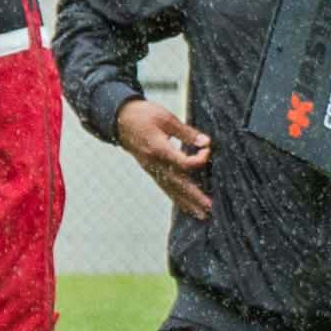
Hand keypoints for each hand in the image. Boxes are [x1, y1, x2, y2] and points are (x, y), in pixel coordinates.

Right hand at [116, 98, 214, 218]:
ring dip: (188, 203)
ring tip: (202, 215)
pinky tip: (186, 206)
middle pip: (178, 184)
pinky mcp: (151, 171)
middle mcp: (154, 164)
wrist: (119, 119)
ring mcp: (151, 169)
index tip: (208, 149)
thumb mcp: (166, 118)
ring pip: (172, 190)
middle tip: (210, 208)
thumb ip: (187, 133)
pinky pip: (165, 187)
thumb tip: (205, 143)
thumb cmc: (143, 115)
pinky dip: (177, 198)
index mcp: (159, 149)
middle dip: (195, 197)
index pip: (184, 163)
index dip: (200, 159)